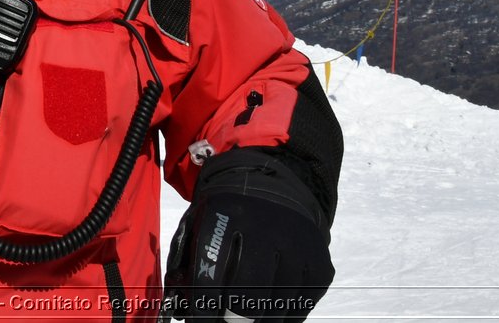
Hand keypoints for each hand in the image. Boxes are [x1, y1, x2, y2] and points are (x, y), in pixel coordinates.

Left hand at [164, 150, 332, 322]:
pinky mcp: (320, 265)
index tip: (199, 318)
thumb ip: (183, 261)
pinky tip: (270, 312)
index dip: (204, 301)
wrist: (274, 190)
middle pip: (248, 290)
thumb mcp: (199, 222)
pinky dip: (285, 316)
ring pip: (277, 303)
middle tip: (228, 321)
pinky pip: (302, 305)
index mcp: (229, 214)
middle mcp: (267, 228)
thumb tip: (177, 309)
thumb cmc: (227, 216)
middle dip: (234, 316)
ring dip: (260, 319)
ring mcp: (299, 247)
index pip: (213, 267)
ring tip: (245, 319)